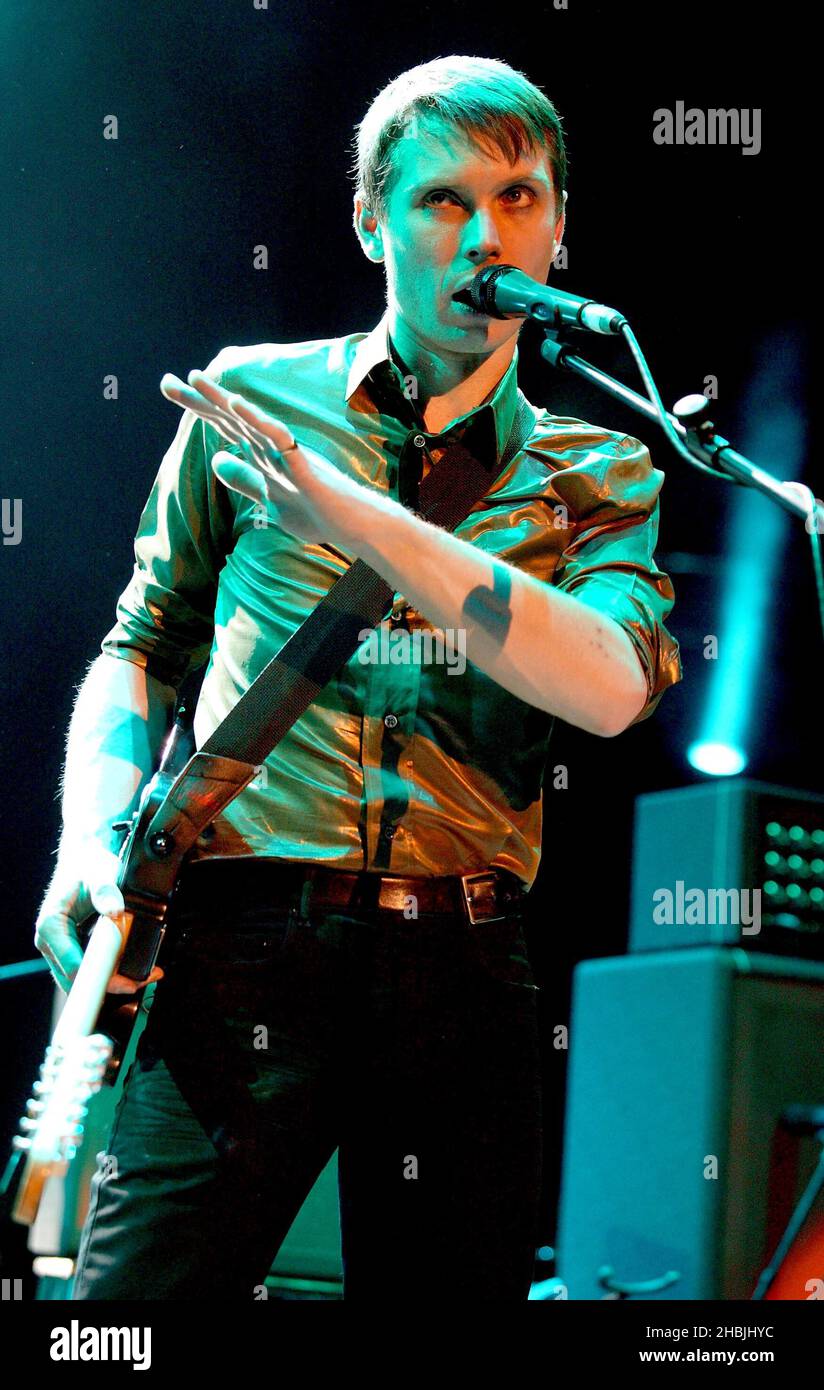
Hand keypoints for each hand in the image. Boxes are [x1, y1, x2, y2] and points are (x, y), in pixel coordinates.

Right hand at [34, 839, 164, 995]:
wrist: (84, 858)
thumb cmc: (87, 865)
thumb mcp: (100, 874)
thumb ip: (106, 893)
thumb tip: (115, 911)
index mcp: (51, 926)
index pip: (74, 968)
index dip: (102, 979)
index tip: (128, 982)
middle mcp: (50, 942)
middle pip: (78, 982)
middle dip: (113, 984)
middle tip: (146, 977)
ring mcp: (60, 949)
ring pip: (83, 981)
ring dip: (113, 980)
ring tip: (145, 973)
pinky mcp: (72, 950)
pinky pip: (89, 970)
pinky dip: (110, 972)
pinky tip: (132, 967)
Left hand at [160, 369, 380, 546]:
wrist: (351, 528)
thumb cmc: (315, 514)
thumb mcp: (268, 500)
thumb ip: (244, 479)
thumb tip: (216, 460)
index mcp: (262, 453)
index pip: (223, 424)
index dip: (197, 406)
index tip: (170, 388)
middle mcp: (271, 446)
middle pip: (229, 417)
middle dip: (198, 399)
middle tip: (166, 382)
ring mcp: (286, 453)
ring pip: (249, 420)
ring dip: (222, 400)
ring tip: (197, 379)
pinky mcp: (302, 462)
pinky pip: (277, 437)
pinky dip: (258, 420)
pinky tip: (237, 404)